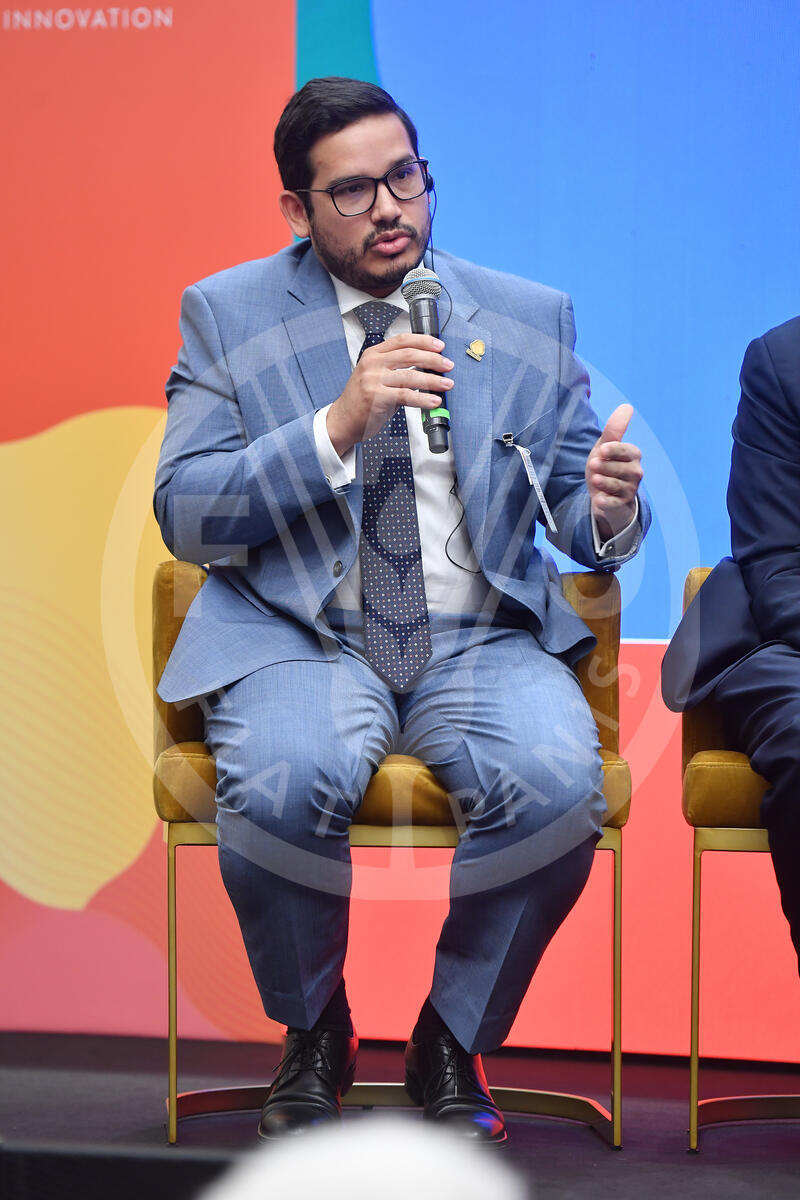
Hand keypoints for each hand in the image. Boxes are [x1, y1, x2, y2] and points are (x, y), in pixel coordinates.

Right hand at [326, 333, 453, 455]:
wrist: (343, 420)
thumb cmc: (362, 400)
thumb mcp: (376, 377)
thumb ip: (397, 370)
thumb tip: (428, 369)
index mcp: (373, 354)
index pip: (402, 340)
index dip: (424, 341)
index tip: (440, 346)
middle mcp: (372, 364)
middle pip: (409, 355)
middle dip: (433, 359)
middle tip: (448, 365)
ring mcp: (373, 380)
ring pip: (411, 375)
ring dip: (433, 380)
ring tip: (447, 384)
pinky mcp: (377, 397)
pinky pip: (406, 395)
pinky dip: (423, 398)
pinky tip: (434, 401)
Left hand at [585, 403, 642, 541]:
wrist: (602, 493)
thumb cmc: (604, 465)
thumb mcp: (604, 447)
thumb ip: (614, 429)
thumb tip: (627, 406)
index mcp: (633, 455)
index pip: (626, 451)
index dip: (613, 451)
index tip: (601, 450)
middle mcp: (636, 472)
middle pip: (622, 469)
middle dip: (605, 466)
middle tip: (593, 465)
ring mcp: (631, 490)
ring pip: (617, 485)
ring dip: (604, 482)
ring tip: (595, 480)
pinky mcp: (622, 505)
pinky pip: (614, 503)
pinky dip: (605, 501)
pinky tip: (598, 499)